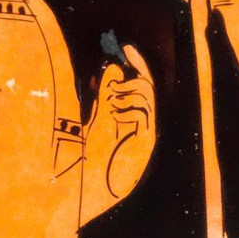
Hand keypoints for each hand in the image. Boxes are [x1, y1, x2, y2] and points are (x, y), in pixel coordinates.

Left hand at [83, 42, 156, 207]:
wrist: (90, 189)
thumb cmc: (90, 159)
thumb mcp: (96, 118)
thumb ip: (105, 96)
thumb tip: (114, 68)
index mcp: (133, 118)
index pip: (141, 84)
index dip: (136, 64)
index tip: (126, 47)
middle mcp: (143, 125)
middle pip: (148, 86)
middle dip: (132, 75)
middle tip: (115, 74)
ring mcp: (146, 134)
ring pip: (148, 96)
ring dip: (127, 92)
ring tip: (109, 102)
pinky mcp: (146, 143)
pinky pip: (145, 113)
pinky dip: (127, 108)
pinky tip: (113, 115)